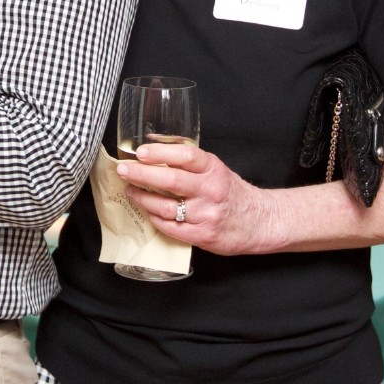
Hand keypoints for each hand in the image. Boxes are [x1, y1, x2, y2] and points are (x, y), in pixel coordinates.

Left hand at [115, 142, 283, 255]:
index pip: (185, 156)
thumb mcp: (216, 170)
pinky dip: (155, 219)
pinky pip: (171, 227)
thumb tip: (154, 148)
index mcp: (214, 169)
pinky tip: (147, 212)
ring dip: (143, 199)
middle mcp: (211, 190)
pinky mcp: (203, 235)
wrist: (259, 221)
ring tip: (131, 192)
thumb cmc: (231, 193)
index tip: (140, 152)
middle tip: (124, 171)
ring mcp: (207, 214)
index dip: (160, 153)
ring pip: (166, 207)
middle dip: (142, 175)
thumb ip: (190, 163)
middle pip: (171, 181)